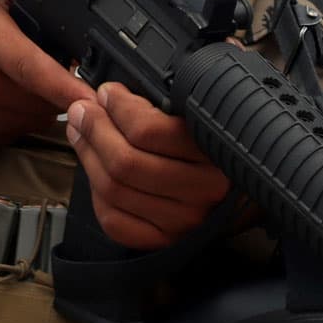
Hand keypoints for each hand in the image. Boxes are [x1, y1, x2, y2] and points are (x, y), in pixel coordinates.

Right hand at [0, 0, 94, 146]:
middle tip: (53, 65)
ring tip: (18, 78)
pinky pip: (10, 134)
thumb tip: (75, 2)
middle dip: (59, 88)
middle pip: (42, 100)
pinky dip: (15, 118)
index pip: (33, 67)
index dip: (69, 86)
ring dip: (39, 105)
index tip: (99, 99)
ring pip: (31, 121)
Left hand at [67, 81, 233, 250]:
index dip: (118, 107)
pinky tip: (95, 170)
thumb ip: (174, 96)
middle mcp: (201, 190)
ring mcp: (182, 220)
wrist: (242, 195)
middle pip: (125, 162)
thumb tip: (123, 81)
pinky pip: (114, 220)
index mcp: (214, 151)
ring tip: (80, 132)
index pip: (149, 130)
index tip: (108, 92)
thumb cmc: (217, 145)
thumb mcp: (206, 112)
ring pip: (113, 190)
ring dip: (88, 156)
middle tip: (81, 111)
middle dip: (94, 130)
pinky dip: (96, 194)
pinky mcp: (164, 241)